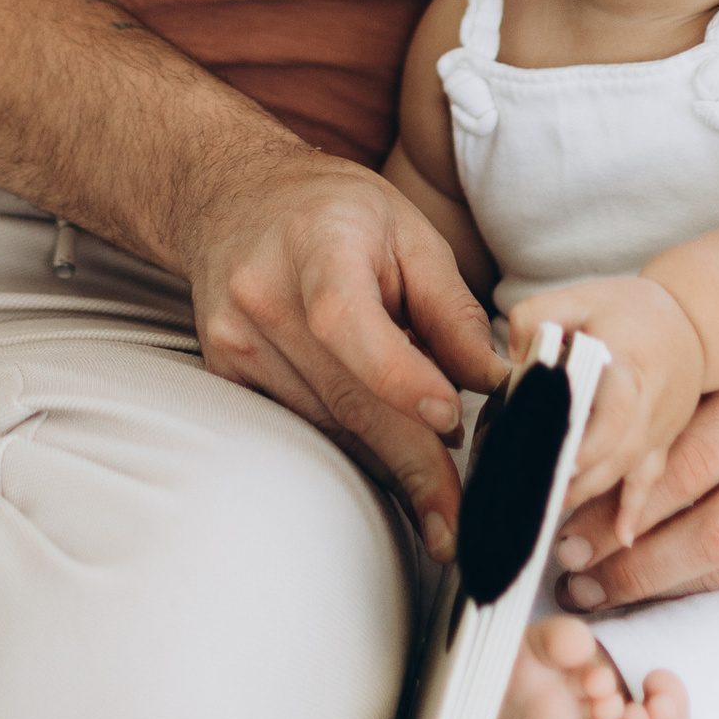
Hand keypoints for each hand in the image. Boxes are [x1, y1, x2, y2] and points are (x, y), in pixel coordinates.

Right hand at [188, 158, 504, 555]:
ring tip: (436, 478)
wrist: (236, 199)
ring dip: (388, 456)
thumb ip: (453, 310)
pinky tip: (384, 449)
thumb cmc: (336, 212)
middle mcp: (263, 295)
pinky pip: (300, 427)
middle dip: (412, 463)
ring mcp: (235, 340)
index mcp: (317, 245)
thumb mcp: (410, 232)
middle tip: (457, 519)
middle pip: (344, 395)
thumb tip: (492, 381)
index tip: (449, 420)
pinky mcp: (226, 373)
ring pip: (327, 424)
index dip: (399, 377)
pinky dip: (349, 443)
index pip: (347, 321)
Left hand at [509, 274, 706, 534]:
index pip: (615, 407)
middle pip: (617, 450)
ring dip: (591, 496)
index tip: (555, 459)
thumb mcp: (578, 296)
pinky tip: (622, 538)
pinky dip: (636, 510)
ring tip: (549, 510)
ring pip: (629, 471)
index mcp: (629, 360)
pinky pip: (651, 480)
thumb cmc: (626, 310)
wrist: (692, 323)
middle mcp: (650, 401)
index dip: (588, 439)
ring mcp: (659, 427)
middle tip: (534, 494)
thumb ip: (536, 319)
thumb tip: (514, 363)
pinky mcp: (662, 444)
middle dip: (577, 477)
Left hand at [554, 341, 718, 609]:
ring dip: (658, 580)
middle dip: (631, 556)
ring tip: (596, 587)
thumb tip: (578, 444)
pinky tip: (653, 582)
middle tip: (570, 566)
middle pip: (712, 525)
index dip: (619, 499)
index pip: (689, 462)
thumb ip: (675, 394)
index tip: (561, 513)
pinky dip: (698, 576)